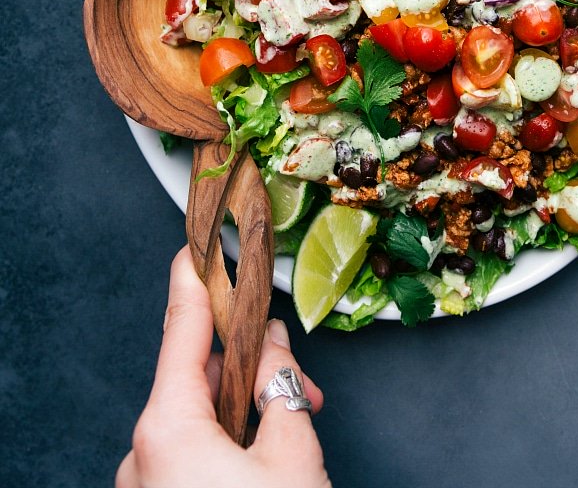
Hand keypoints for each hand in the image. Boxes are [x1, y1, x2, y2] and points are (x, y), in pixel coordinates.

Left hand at [117, 247, 330, 487]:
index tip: (195, 248)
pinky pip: (188, 456)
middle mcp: (142, 457)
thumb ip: (282, 387)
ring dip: (243, 413)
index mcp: (167, 430)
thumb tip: (273, 347)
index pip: (181, 329)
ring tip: (291, 431)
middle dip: (248, 371)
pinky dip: (225, 446)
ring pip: (197, 421)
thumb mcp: (292, 457)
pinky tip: (264, 458)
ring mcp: (145, 486)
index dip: (194, 280)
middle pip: (198, 379)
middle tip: (299, 382)